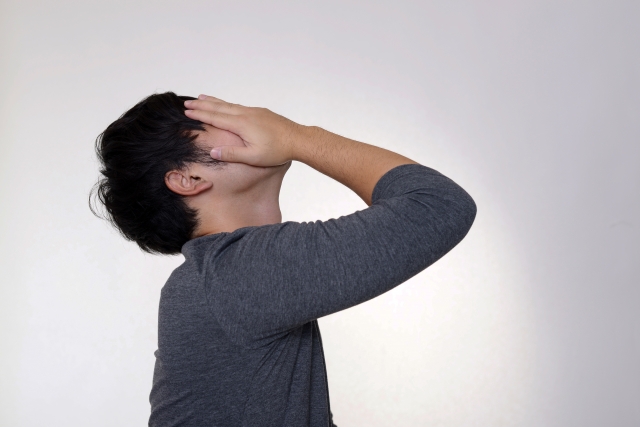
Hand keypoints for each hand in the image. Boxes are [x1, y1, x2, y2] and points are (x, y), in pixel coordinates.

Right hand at [184, 95, 302, 165]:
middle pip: (219, 107)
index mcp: (241, 124)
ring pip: (229, 104)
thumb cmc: (277, 151)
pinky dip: (227, 104)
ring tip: (202, 97)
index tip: (187, 111)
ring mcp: (254, 111)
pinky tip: (225, 105)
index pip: (215, 118)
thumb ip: (232, 154)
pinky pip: (238, 106)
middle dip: (202, 105)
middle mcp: (246, 114)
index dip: (200, 115)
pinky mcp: (261, 112)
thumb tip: (213, 152)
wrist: (298, 139)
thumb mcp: (253, 157)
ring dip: (214, 102)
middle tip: (187, 102)